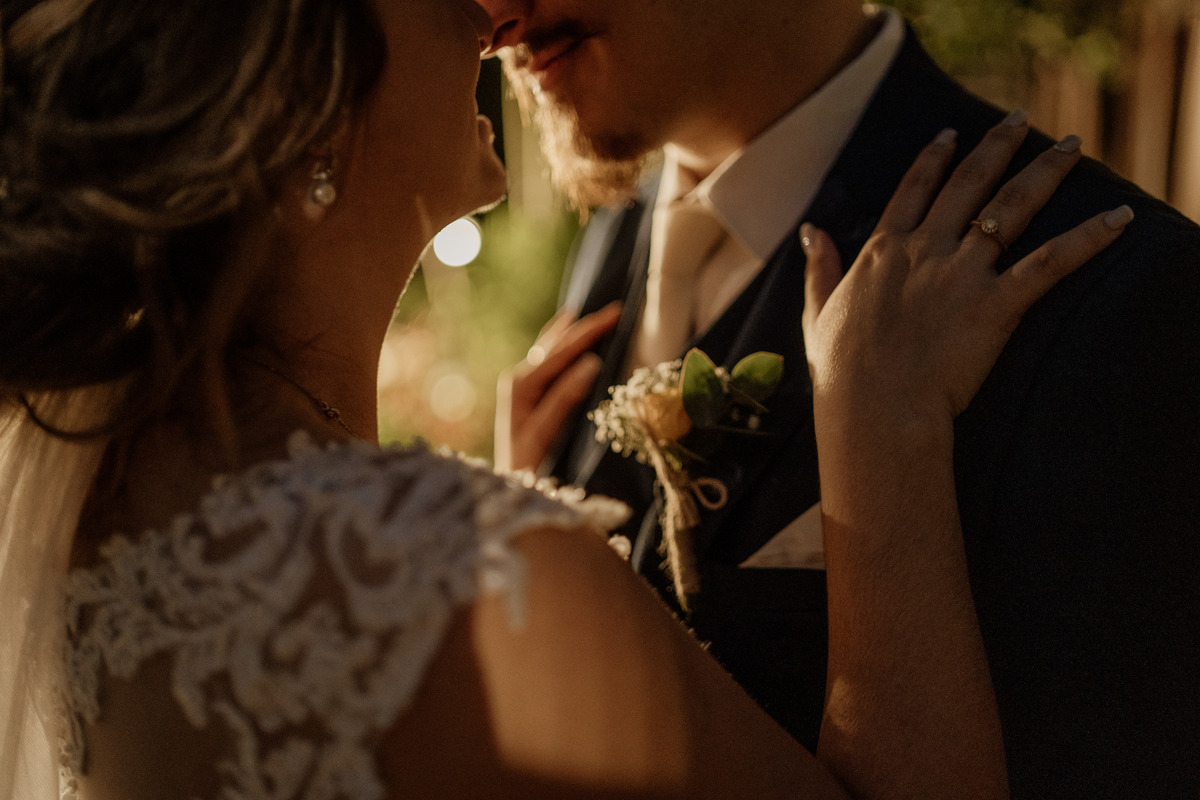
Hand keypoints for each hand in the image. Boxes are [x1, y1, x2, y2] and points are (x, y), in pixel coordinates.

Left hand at [495, 302, 621, 471]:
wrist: (507, 488)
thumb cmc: (526, 465)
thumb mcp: (544, 432)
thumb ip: (564, 397)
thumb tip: (590, 362)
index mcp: (521, 384)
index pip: (561, 351)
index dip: (589, 332)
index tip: (615, 315)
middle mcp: (518, 378)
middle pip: (555, 345)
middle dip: (584, 327)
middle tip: (615, 309)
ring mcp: (520, 385)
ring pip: (549, 348)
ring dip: (571, 331)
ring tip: (587, 313)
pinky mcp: (527, 394)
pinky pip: (547, 359)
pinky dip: (559, 343)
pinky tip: (564, 332)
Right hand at [802, 119, 1132, 433]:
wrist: (873, 407)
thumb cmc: (842, 371)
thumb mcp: (817, 313)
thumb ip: (820, 268)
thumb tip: (812, 231)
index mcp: (883, 251)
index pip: (913, 190)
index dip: (934, 159)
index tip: (950, 135)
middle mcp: (925, 250)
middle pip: (968, 183)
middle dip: (997, 145)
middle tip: (1019, 118)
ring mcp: (961, 274)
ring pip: (1013, 207)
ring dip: (1045, 172)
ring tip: (1070, 146)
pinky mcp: (995, 304)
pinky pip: (1050, 263)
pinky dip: (1088, 239)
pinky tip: (1118, 219)